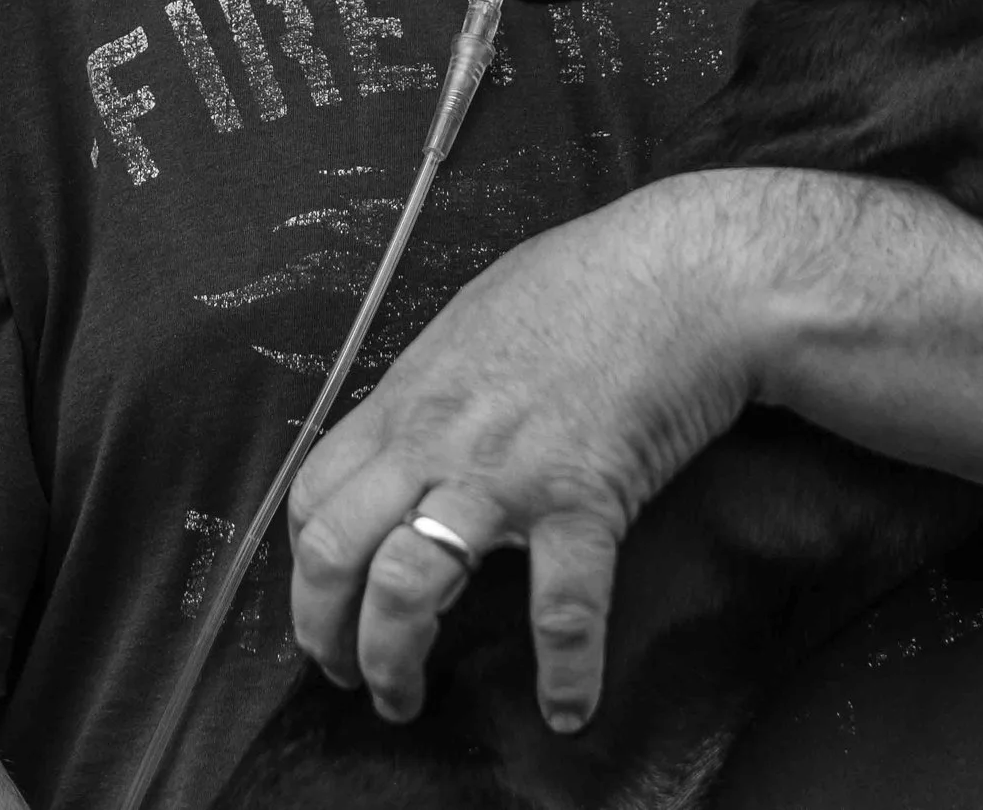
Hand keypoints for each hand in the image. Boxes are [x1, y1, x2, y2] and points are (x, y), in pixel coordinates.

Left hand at [288, 176, 762, 731]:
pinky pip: (559, 607)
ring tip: (403, 700)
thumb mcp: (472, 321)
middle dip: (323, 627)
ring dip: (393, 659)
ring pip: (407, 584)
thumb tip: (414, 430)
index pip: (313, 490)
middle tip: (341, 671)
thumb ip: (434, 387)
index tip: (320, 597)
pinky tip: (567, 707)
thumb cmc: (585, 283)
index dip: (301, 560)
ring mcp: (503, 472)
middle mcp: (437, 439)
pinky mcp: (582, 499)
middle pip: (335, 548)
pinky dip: (564, 672)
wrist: (680, 274)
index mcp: (407, 397)